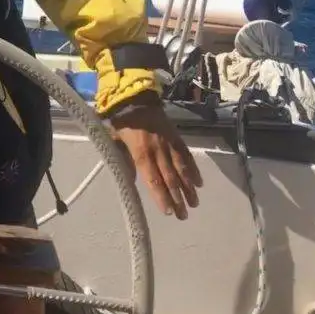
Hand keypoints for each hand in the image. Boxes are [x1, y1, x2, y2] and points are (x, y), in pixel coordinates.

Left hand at [110, 100, 202, 219]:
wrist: (136, 97)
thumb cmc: (122, 120)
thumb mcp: (114, 140)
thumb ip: (123, 160)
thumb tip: (128, 180)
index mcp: (141, 153)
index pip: (152, 180)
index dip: (161, 196)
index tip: (169, 212)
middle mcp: (158, 151)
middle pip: (170, 179)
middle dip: (177, 199)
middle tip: (184, 216)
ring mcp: (169, 144)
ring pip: (181, 170)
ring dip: (188, 188)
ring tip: (194, 204)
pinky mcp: (177, 137)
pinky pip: (186, 156)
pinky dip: (193, 170)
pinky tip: (199, 183)